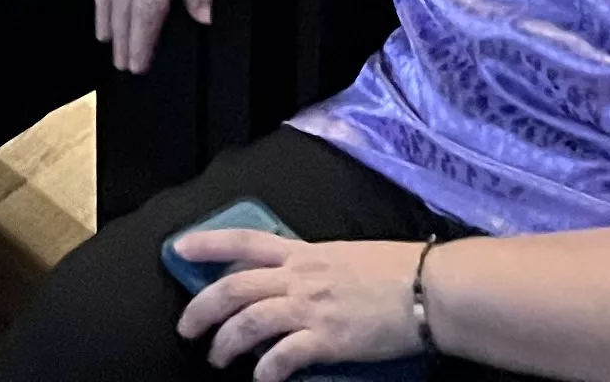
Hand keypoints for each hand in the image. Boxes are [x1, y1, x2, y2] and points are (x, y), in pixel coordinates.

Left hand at [176, 237, 429, 372]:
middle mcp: (300, 276)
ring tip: (217, 358)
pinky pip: (282, 356)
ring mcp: (311, 308)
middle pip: (234, 286)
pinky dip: (265, 370)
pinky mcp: (327, 339)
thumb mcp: (347, 255)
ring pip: (248, 321)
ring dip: (225, 342)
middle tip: (187, 328)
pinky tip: (261, 380)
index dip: (208, 243)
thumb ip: (316, 267)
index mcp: (305, 252)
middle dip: (202, 308)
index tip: (178, 247)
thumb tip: (296, 280)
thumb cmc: (398, 271)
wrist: (430, 289)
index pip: (245, 240)